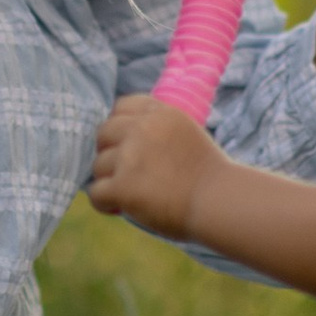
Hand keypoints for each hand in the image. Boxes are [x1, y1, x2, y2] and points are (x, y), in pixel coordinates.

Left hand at [91, 98, 220, 240]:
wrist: (220, 202)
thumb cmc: (210, 178)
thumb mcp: (186, 135)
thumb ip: (158, 131)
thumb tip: (125, 141)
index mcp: (161, 114)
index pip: (121, 106)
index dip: (119, 127)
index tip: (126, 146)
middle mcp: (142, 129)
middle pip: (104, 133)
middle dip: (109, 153)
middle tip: (124, 173)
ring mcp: (130, 156)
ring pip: (98, 165)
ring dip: (109, 180)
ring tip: (130, 195)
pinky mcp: (122, 185)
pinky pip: (95, 192)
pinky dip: (105, 204)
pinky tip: (119, 209)